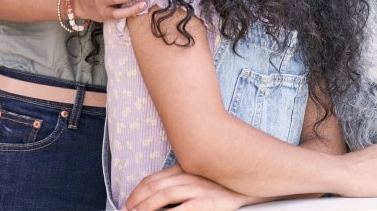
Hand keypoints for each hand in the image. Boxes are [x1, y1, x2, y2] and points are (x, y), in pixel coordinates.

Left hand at [123, 164, 249, 210]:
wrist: (250, 185)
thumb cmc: (223, 184)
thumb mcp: (198, 178)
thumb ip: (179, 182)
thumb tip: (157, 195)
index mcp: (185, 169)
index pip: (153, 178)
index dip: (136, 191)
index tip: (127, 202)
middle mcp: (189, 176)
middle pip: (154, 186)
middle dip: (136, 200)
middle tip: (126, 210)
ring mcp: (198, 189)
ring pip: (163, 195)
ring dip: (145, 207)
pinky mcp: (208, 203)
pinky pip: (181, 209)